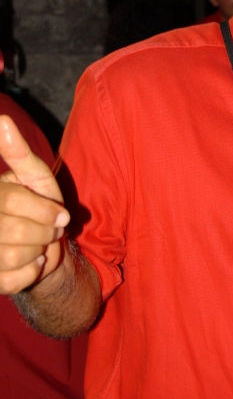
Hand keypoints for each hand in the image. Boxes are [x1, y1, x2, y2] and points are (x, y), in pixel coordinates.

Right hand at [0, 115, 69, 293]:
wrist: (42, 248)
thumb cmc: (37, 205)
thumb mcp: (34, 177)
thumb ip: (18, 152)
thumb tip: (2, 120)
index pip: (11, 201)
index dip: (43, 209)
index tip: (60, 214)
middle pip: (15, 231)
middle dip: (45, 232)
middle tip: (51, 230)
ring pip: (14, 256)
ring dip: (39, 251)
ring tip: (40, 244)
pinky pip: (15, 279)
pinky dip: (33, 272)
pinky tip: (31, 263)